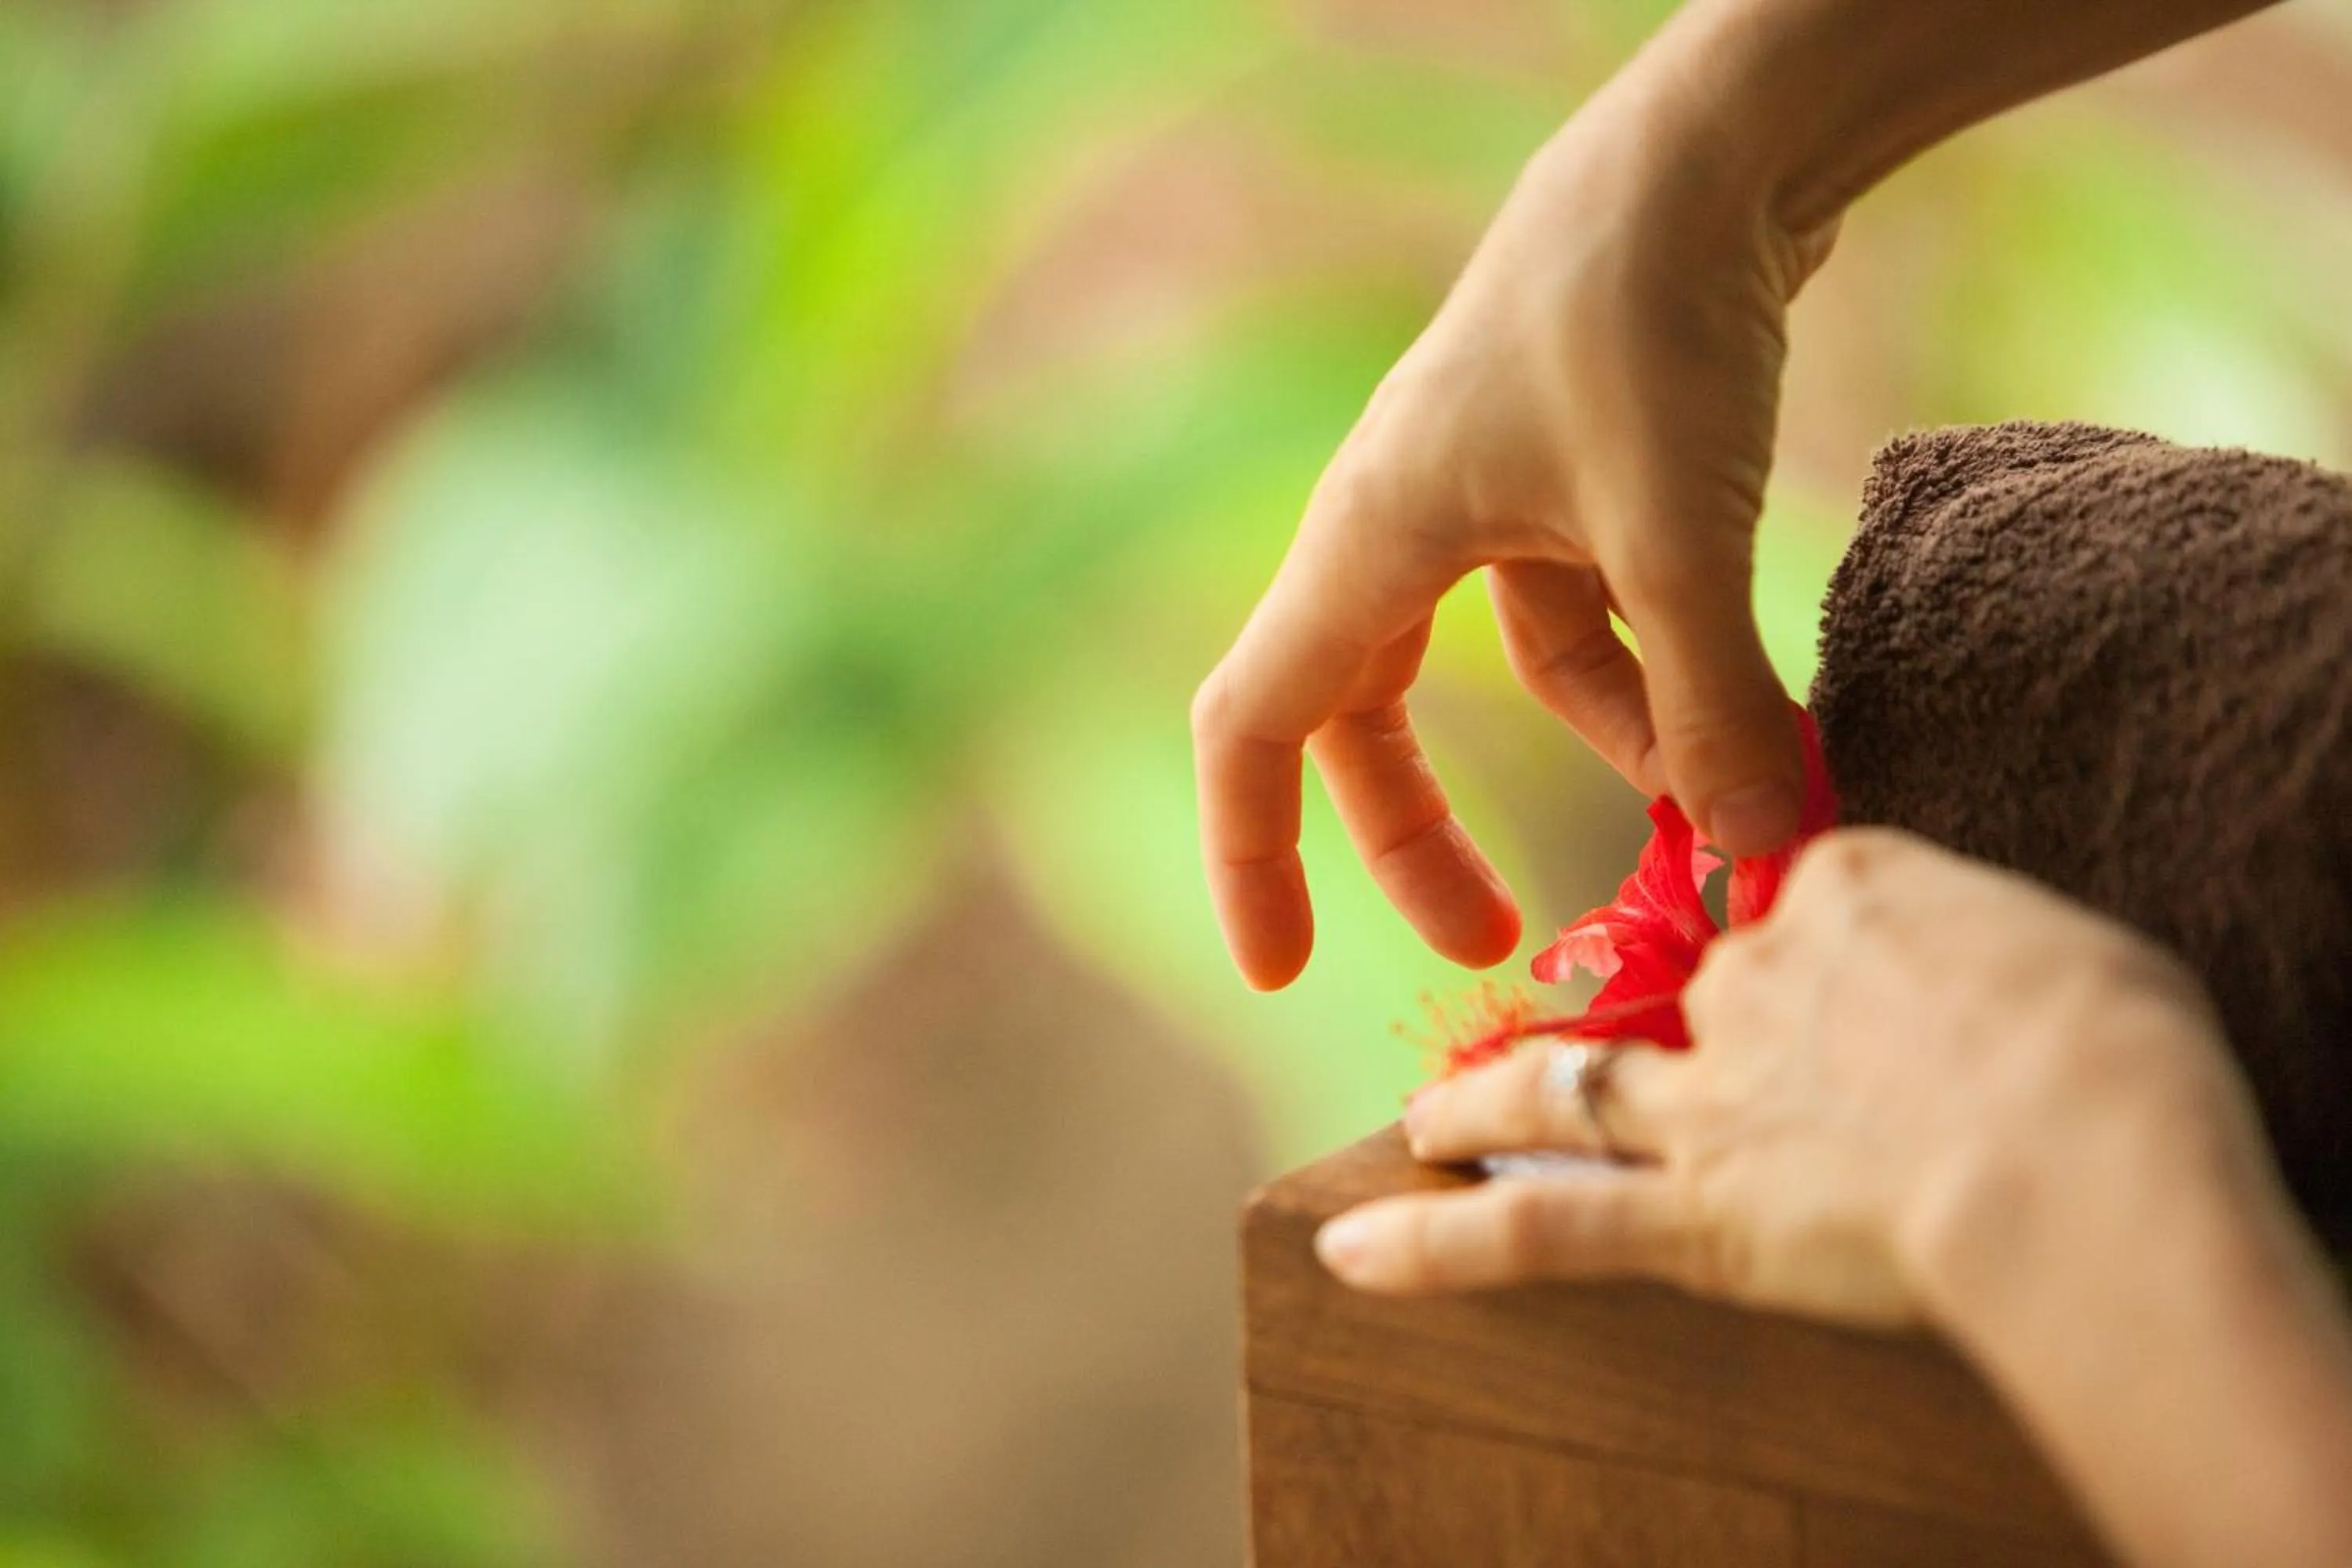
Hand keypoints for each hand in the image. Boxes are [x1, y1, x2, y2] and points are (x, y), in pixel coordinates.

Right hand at [1191, 73, 1839, 989]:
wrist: (1713, 145)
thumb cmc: (1645, 316)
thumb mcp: (1677, 536)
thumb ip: (1710, 709)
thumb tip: (1760, 858)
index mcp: (1365, 543)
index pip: (1255, 731)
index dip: (1252, 858)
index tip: (1281, 972)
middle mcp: (1400, 525)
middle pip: (1360, 719)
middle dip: (1422, 838)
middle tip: (1502, 938)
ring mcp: (1484, 499)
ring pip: (1501, 671)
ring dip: (1600, 749)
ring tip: (1717, 807)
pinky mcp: (1571, 476)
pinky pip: (1585, 614)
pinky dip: (1652, 674)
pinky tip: (1743, 709)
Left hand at [1314, 830, 2265, 1330]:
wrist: (2079, 1156)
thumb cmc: (2116, 1049)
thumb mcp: (2069, 947)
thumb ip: (1986, 948)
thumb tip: (1973, 968)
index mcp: (1848, 888)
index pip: (1801, 888)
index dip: (1823, 931)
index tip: (1847, 963)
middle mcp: (1750, 982)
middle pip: (1689, 991)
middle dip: (1689, 1029)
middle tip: (1674, 1058)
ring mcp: (1705, 1099)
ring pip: (1563, 1092)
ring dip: (1485, 1107)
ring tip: (1426, 1119)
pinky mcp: (1687, 1216)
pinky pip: (1538, 1236)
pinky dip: (1439, 1248)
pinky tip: (1353, 1251)